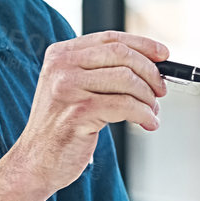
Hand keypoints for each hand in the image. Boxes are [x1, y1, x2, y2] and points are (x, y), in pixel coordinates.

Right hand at [4, 31, 167, 195]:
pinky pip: (126, 106)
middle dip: (151, 73)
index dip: (143, 45)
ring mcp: (68, 88)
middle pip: (123, 55)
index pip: (110, 39)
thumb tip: (150, 66)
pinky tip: (148, 123)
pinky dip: (144, 115)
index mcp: (61, 55)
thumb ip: (101, 72)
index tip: (164, 55)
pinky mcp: (78, 112)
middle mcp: (62, 66)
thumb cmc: (61, 127)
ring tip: (151, 111)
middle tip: (161, 90)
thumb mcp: (73, 89)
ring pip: (127, 80)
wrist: (35, 161)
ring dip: (148, 98)